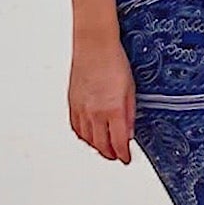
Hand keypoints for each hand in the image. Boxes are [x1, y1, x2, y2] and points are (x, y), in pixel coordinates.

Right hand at [68, 35, 135, 163]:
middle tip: (117, 156)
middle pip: (101, 145)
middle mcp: (95, 112)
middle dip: (110, 154)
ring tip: (104, 148)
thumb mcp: (130, 89)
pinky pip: (75, 128)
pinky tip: (88, 136)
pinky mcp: (72, 103)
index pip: (118, 143)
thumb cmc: (114, 61)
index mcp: (113, 110)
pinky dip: (82, 136)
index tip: (126, 159)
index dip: (123, 155)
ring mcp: (81, 109)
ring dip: (96, 147)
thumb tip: (129, 133)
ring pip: (86, 139)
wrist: (94, 45)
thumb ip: (129, 114)